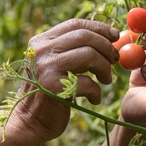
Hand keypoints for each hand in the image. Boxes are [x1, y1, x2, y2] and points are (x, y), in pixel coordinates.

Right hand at [7, 19, 118, 143]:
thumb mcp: (57, 64)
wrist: (29, 121)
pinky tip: (94, 99)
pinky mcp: (52, 87)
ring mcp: (45, 67)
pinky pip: (87, 83)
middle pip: (84, 36)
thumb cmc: (50, 92)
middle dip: (106, 47)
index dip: (99, 28)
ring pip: (89, 55)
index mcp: (41, 41)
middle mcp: (41, 50)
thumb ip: (75, 49)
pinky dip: (96, 91)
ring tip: (106, 80)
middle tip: (114, 60)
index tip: (115, 36)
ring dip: (104, 68)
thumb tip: (112, 36)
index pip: (75, 25)